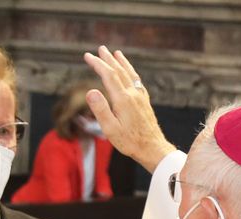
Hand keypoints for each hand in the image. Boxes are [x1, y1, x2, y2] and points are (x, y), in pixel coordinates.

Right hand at [82, 46, 175, 172]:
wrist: (152, 148)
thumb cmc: (129, 141)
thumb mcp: (110, 129)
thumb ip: (100, 109)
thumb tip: (90, 91)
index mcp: (123, 99)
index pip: (108, 75)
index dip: (98, 64)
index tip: (88, 56)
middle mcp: (133, 94)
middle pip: (119, 71)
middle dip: (108, 59)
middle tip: (100, 49)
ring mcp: (140, 97)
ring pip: (130, 74)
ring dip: (122, 62)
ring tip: (116, 53)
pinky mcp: (145, 102)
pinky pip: (137, 81)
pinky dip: (131, 72)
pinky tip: (130, 73)